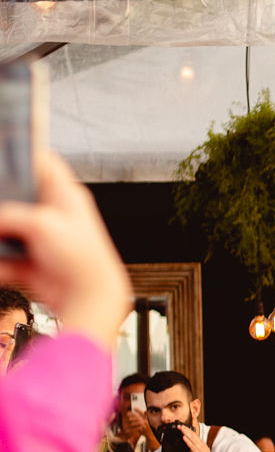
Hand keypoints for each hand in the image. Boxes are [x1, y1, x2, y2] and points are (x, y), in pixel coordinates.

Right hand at [0, 152, 130, 349]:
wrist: (88, 297)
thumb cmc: (83, 259)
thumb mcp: (41, 225)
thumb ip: (10, 216)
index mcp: (65, 195)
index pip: (44, 163)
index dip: (25, 154)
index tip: (5, 154)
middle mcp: (53, 213)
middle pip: (18, 196)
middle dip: (4, 200)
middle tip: (1, 205)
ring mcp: (41, 236)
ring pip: (8, 227)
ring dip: (1, 235)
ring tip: (2, 239)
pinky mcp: (32, 259)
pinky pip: (7, 255)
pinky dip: (2, 261)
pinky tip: (3, 264)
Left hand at [176, 424, 219, 451]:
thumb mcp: (202, 451)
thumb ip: (197, 447)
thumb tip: (192, 445)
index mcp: (201, 443)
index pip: (194, 435)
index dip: (188, 430)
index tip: (183, 426)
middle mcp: (201, 444)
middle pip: (193, 435)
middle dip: (186, 429)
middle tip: (179, 425)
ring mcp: (199, 448)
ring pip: (192, 438)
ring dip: (186, 433)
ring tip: (181, 428)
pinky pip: (192, 446)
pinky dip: (187, 441)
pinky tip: (183, 437)